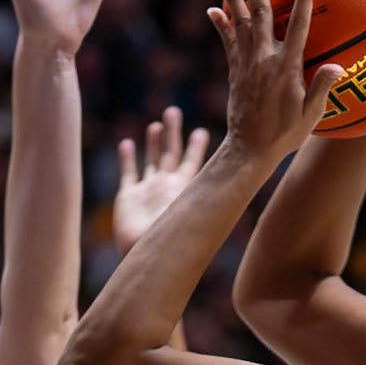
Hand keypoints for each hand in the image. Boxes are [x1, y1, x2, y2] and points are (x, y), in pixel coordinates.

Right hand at [113, 108, 211, 255]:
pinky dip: (127, 158)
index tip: (203, 131)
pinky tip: (126, 143)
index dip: (197, 146)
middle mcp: (167, 187)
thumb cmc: (171, 236)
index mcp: (184, 189)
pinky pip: (128, 173)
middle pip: (171, 153)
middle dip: (173, 133)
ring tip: (156, 125)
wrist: (143, 253)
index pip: (194, 162)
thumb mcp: (193, 211)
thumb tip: (238, 168)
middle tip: (174, 111)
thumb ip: (208, 191)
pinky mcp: (128, 198)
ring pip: (151, 160)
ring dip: (153, 142)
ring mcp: (148, 192)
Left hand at [210, 0, 341, 163]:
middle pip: (260, 13)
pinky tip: (213, 9)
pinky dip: (221, 24)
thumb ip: (322, 88)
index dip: (304, 0)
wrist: (250, 150)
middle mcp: (264, 59)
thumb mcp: (310, 115)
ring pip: (239, 22)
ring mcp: (247, 63)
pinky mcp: (235, 71)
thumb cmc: (285, 135)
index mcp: (287, 67)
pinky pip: (227, 42)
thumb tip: (339, 67)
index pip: (299, 26)